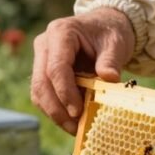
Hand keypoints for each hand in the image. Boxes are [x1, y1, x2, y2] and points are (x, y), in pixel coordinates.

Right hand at [31, 8, 135, 133]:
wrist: (104, 27)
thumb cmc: (109, 33)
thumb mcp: (116, 44)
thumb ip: (111, 61)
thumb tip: (110, 79)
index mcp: (60, 33)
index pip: (56, 68)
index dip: (65, 92)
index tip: (77, 112)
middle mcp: (45, 45)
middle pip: (41, 82)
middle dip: (56, 109)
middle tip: (74, 128)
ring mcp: (41, 58)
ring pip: (38, 92)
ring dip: (54, 113)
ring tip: (75, 128)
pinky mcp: (43, 72)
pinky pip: (43, 95)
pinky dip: (56, 110)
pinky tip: (72, 121)